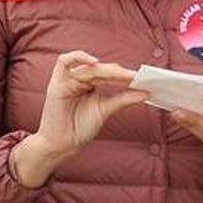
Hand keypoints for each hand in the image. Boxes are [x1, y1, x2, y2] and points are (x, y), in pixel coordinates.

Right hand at [10, 52, 148, 186]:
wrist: (63, 144)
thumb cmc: (80, 128)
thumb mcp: (106, 110)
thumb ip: (124, 99)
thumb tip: (145, 92)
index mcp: (90, 84)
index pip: (109, 73)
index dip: (125, 75)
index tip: (142, 78)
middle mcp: (79, 79)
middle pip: (101, 69)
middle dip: (119, 73)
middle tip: (135, 77)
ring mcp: (68, 80)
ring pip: (88, 66)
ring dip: (107, 70)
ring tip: (122, 75)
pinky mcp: (57, 83)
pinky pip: (64, 61)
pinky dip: (79, 57)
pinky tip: (94, 63)